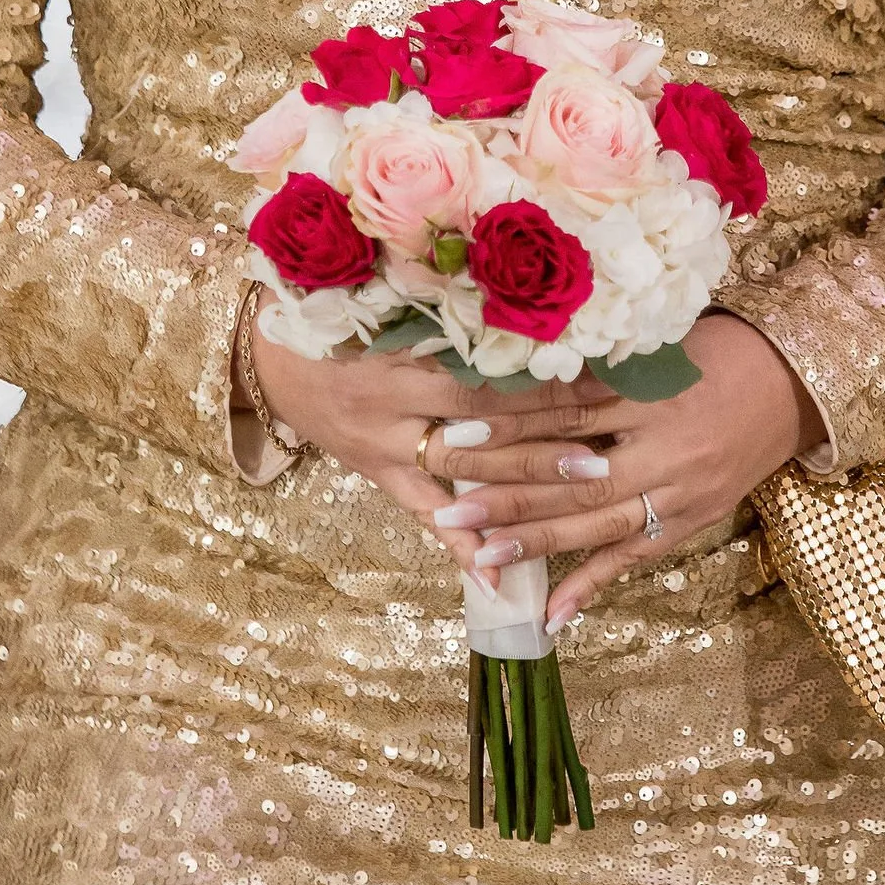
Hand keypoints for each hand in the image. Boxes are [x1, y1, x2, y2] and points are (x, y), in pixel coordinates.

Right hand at [245, 334, 576, 578]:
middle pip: (487, 418)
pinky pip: (422, 514)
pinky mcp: (378, 475)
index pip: (487, 366)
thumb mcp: (392, 306)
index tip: (602, 374)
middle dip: (552, 430)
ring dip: (526, 483)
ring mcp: (387, 444)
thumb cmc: (344, 318)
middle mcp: (398, 400)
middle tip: (609, 441)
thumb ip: (453, 312)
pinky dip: (461, 547)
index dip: (544, 373)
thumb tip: (530, 306)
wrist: (275, 358)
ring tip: (586, 487)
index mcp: (405, 349)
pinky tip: (499, 578)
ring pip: (465, 467)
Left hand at [406, 310, 828, 630]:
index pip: (566, 415)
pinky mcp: (690, 523)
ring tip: (479, 556)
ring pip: (596, 525)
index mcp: (651, 397)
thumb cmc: (718, 350)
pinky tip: (549, 614)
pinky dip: (591, 586)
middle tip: (446, 508)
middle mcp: (663, 451)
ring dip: (536, 543)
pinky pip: (634, 559)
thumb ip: (596, 368)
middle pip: (572, 479)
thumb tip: (518, 372)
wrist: (794, 384)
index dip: (509, 425)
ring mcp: (679, 494)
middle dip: (505, 494)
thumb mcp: (657, 346)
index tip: (456, 431)